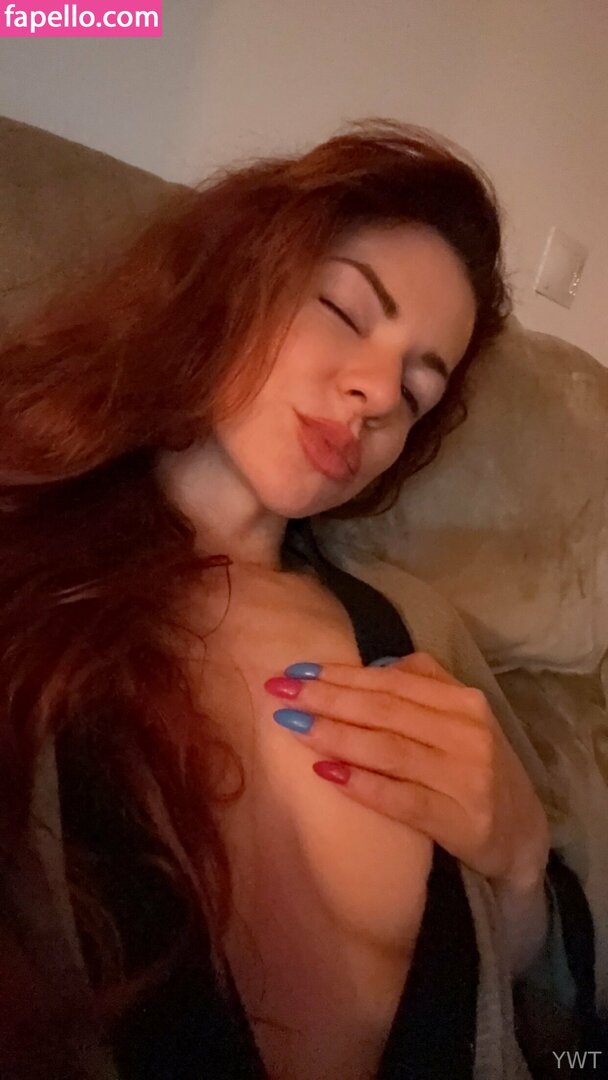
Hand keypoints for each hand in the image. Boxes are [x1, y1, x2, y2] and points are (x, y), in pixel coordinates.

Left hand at [264, 652, 549, 893]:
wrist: (524, 833)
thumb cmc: (475, 768)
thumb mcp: (459, 719)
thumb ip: (421, 687)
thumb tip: (366, 669)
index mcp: (462, 700)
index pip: (391, 682)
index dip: (341, 675)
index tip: (295, 671)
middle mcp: (466, 731)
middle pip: (385, 710)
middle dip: (327, 699)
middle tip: (280, 693)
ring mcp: (465, 776)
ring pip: (389, 749)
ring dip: (336, 736)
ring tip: (294, 728)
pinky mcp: (460, 819)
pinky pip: (402, 798)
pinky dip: (363, 784)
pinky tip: (328, 774)